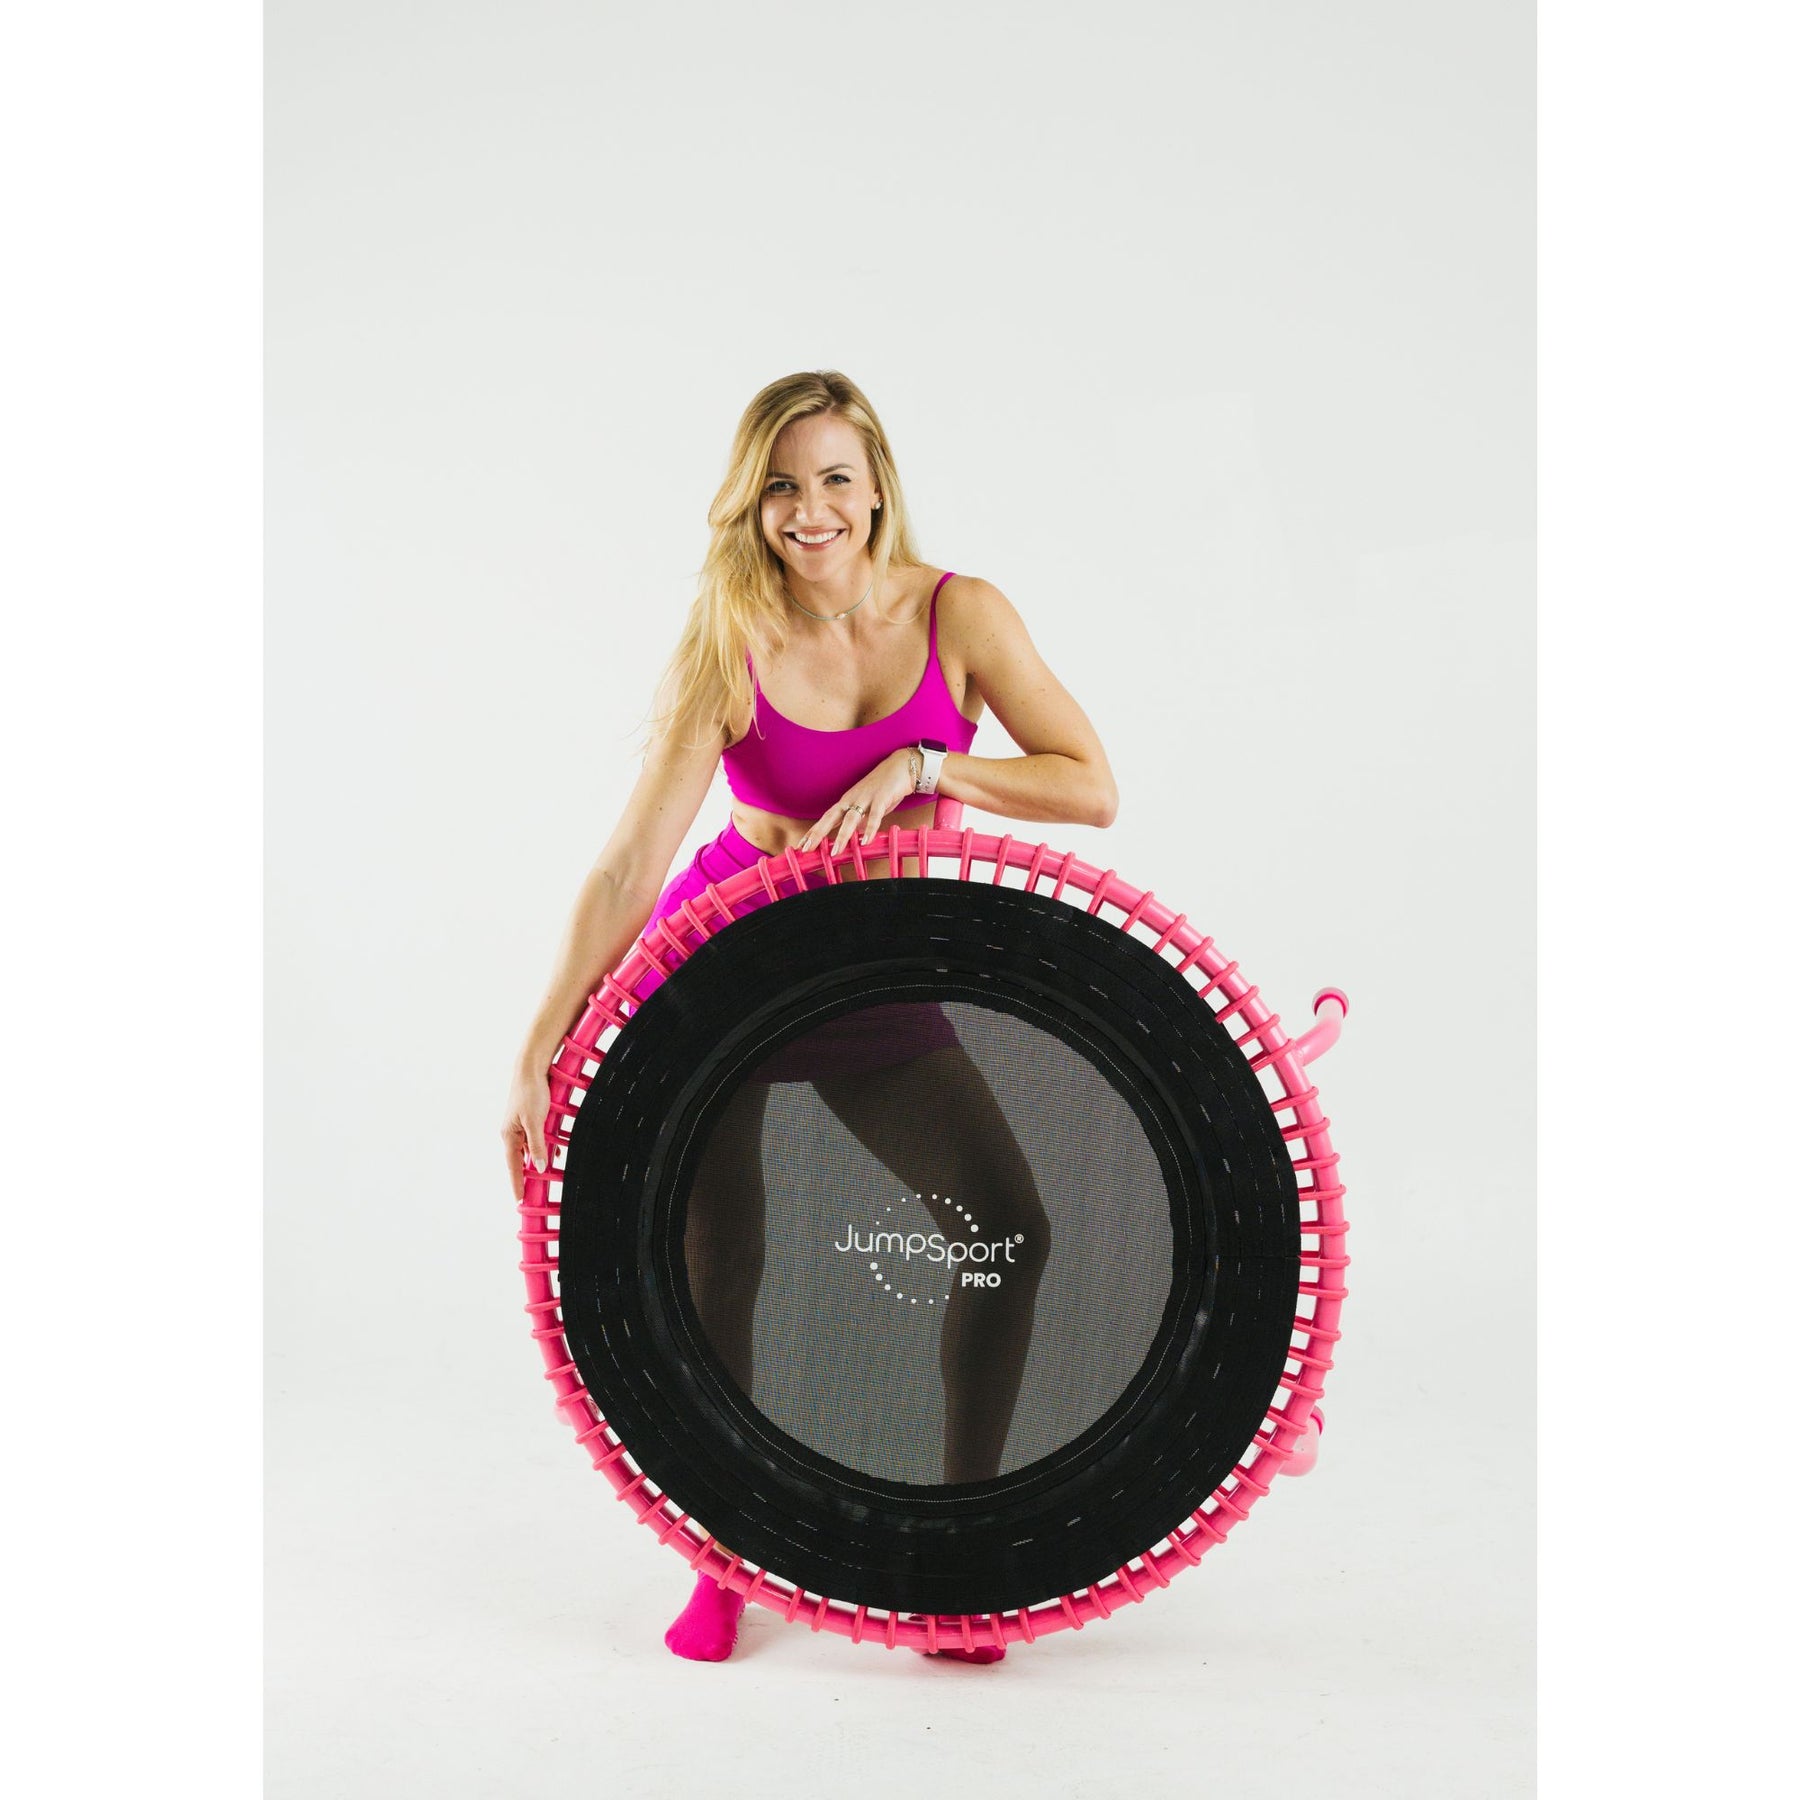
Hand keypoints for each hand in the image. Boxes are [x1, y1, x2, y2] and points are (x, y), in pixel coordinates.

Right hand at [502, 1059, 553, 1204]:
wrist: (532, 1067)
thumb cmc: (530, 1092)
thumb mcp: (536, 1122)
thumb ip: (537, 1145)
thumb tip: (538, 1166)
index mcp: (509, 1135)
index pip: (513, 1166)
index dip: (517, 1183)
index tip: (519, 1200)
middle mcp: (512, 1132)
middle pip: (520, 1159)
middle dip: (526, 1175)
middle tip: (531, 1193)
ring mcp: (520, 1124)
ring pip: (530, 1148)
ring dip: (538, 1159)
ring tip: (544, 1176)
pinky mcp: (529, 1116)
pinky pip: (536, 1137)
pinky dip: (545, 1145)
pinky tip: (555, 1150)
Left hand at [799, 748, 920, 854]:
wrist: (902, 766)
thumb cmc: (884, 788)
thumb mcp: (868, 808)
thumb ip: (860, 821)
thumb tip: (854, 837)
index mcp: (847, 802)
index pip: (826, 819)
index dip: (813, 832)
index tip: (801, 845)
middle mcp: (852, 799)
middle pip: (831, 817)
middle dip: (818, 833)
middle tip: (806, 849)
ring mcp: (866, 798)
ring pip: (850, 818)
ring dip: (842, 836)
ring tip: (835, 852)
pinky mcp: (882, 797)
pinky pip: (875, 815)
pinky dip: (870, 828)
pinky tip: (866, 841)